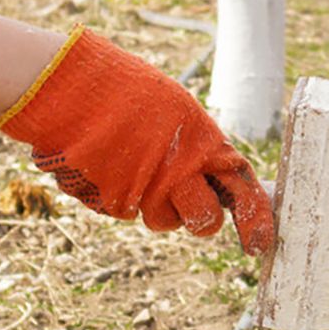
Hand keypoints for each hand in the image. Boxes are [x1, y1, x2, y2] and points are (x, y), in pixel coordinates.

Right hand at [0, 26, 273, 254]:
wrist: (68, 86)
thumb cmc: (123, 89)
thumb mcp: (174, 109)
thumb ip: (196, 146)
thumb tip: (212, 176)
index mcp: (201, 142)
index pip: (242, 188)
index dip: (255, 218)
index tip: (260, 243)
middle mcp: (177, 172)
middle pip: (205, 222)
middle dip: (199, 219)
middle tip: (186, 202)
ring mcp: (142, 191)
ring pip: (160, 219)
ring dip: (153, 202)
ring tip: (133, 163)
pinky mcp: (109, 203)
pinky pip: (124, 209)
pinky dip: (118, 192)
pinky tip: (105, 162)